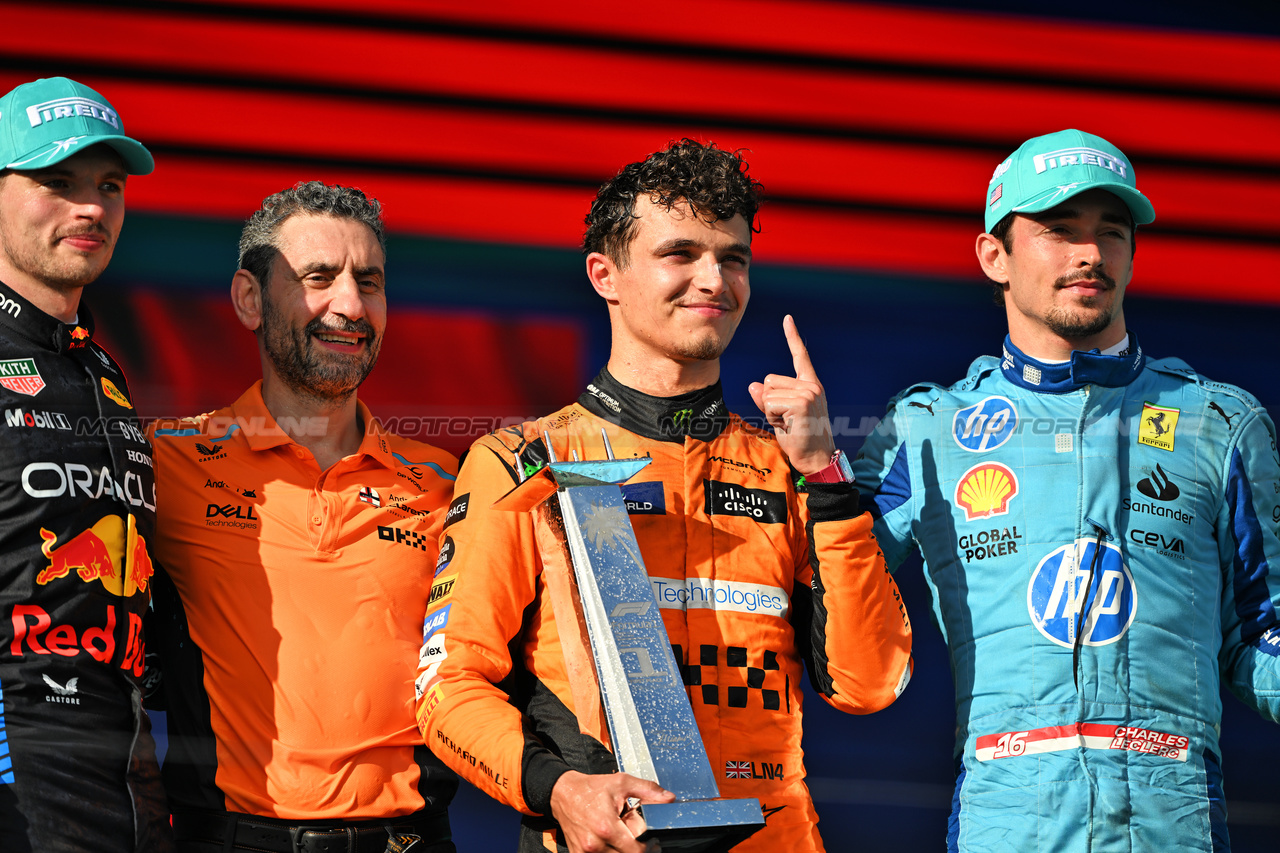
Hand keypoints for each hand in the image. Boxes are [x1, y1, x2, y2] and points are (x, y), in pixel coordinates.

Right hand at [549, 770, 672, 852]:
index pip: (636, 851)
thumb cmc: (591, 788)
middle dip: (636, 848)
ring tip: (621, 835)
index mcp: (607, 827)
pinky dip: (609, 852)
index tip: (652, 841)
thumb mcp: (622, 783)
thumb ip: (648, 790)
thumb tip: (669, 798)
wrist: (563, 793)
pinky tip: (610, 840)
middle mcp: (596, 844)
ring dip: (622, 850)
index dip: (648, 847)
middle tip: (635, 834)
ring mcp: (586, 852)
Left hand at [748, 314, 835, 474]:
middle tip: (787, 420)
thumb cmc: (799, 438)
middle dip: (769, 402)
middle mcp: (811, 385)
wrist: (816, 458)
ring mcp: (808, 392)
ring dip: (771, 412)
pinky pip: (769, 404)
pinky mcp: (802, 402)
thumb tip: (753, 384)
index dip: (792, 337)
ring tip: (789, 424)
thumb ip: (767, 399)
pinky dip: (772, 417)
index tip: (787, 318)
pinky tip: (789, 426)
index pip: (800, 356)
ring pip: (767, 393)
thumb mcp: (780, 416)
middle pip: (769, 380)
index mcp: (809, 385)